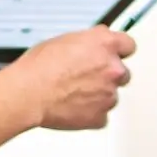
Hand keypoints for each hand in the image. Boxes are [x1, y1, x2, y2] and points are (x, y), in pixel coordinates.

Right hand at [2, 27, 136, 130]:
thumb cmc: (39, 67)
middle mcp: (112, 68)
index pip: (128, 45)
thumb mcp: (65, 40)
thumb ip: (88, 43)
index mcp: (105, 44)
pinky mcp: (101, 117)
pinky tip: (73, 108)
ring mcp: (109, 94)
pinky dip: (90, 114)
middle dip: (108, 76)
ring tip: (72, 94)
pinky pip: (101, 116)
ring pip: (111, 96)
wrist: (28, 93)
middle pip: (122, 73)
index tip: (115, 55)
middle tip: (86, 78)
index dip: (119, 51)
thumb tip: (93, 46)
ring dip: (97, 95)